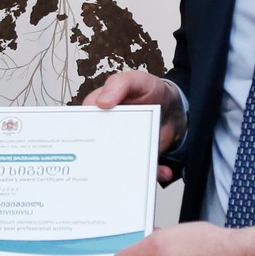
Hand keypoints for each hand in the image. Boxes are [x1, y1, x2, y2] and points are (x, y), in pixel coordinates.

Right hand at [84, 70, 186, 184]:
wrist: (174, 107)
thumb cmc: (149, 90)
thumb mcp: (136, 80)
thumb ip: (119, 84)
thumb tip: (101, 102)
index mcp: (99, 112)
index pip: (82, 125)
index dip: (80, 135)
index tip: (85, 144)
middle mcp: (107, 132)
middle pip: (96, 150)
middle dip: (100, 161)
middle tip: (110, 166)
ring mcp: (123, 147)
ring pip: (118, 166)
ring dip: (127, 172)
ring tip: (138, 175)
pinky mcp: (139, 158)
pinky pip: (142, 170)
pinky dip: (153, 173)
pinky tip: (162, 171)